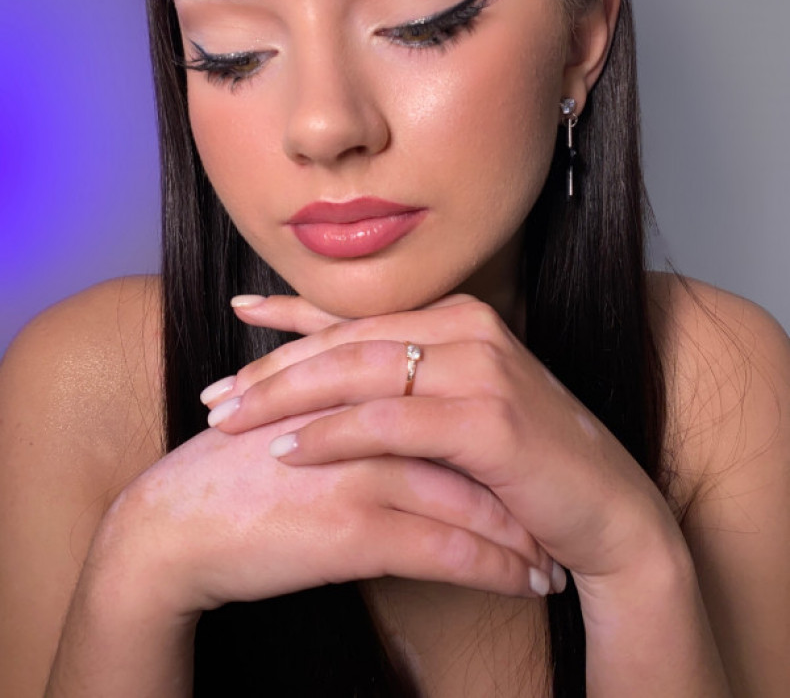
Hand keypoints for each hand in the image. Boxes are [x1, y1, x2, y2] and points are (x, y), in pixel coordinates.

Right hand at [101, 392, 556, 620]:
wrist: (174, 527)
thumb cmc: (233, 477)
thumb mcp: (299, 425)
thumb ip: (351, 414)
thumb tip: (400, 433)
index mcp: (355, 388)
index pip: (446, 406)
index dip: (493, 437)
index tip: (529, 469)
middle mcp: (368, 419)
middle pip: (468, 448)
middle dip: (518, 486)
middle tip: (557, 509)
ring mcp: (364, 469)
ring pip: (469, 500)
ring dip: (519, 534)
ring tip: (552, 557)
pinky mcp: (355, 527)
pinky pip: (446, 550)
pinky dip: (493, 569)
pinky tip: (522, 585)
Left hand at [205, 294, 680, 589]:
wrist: (608, 511)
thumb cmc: (526, 465)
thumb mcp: (460, 412)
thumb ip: (407, 388)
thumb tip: (334, 385)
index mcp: (462, 318)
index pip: (361, 312)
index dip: (294, 313)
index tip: (239, 310)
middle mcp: (471, 328)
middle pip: (350, 340)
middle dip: (275, 367)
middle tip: (217, 393)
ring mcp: (484, 367)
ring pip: (361, 372)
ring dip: (288, 398)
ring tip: (231, 420)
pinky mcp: (490, 417)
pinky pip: (390, 421)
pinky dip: (334, 434)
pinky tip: (289, 449)